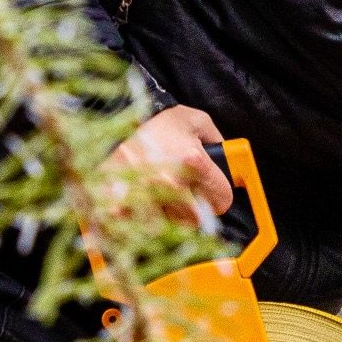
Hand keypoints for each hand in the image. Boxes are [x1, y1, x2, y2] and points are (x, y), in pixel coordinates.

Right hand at [102, 105, 235, 224]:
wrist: (114, 116)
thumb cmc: (157, 120)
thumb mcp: (195, 119)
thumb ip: (216, 138)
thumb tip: (227, 154)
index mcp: (194, 163)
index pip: (222, 200)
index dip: (220, 196)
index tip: (213, 194)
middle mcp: (171, 183)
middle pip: (195, 219)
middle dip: (193, 210)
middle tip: (186, 198)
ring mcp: (145, 196)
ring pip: (167, 226)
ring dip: (166, 216)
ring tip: (161, 199)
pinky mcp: (120, 203)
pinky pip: (137, 225)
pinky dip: (138, 220)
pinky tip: (140, 205)